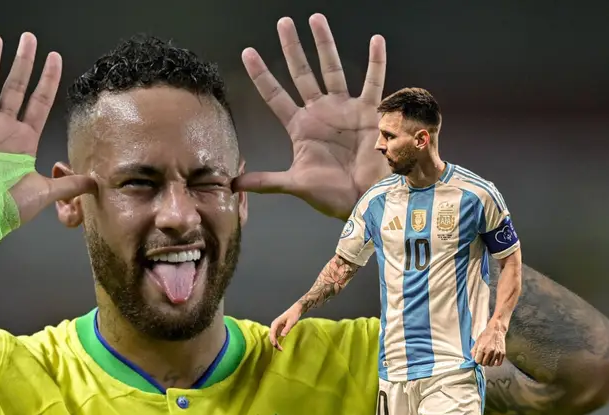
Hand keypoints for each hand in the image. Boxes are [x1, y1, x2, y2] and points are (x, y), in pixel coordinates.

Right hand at [0, 33, 94, 223]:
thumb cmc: (8, 207)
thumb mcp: (47, 192)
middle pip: (16, 87)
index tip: (54, 58)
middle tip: (29, 39)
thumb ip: (71, 184)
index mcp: (23, 139)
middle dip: (23, 62)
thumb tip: (96, 183)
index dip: (48, 79)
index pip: (40, 101)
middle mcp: (3, 128)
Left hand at [234, 14, 389, 220]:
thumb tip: (232, 184)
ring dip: (325, 44)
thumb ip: (267, 181)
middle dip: (291, 48)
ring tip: (316, 18)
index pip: (275, 96)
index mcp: (301, 127)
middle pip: (301, 73)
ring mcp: (345, 110)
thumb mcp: (296, 184)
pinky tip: (376, 40)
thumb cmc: (333, 196)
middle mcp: (321, 113)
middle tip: (283, 23)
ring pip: (333, 69)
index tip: (248, 52)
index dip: (262, 75)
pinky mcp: (369, 113)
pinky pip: (373, 83)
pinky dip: (376, 62)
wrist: (367, 201)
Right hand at [268, 303, 303, 350]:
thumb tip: (282, 336)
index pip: (272, 333)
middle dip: (274, 343)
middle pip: (271, 336)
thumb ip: (286, 329)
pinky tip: (281, 345)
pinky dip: (277, 341)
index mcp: (275, 323)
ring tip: (281, 349)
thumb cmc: (293, 315)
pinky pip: (276, 336)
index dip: (273, 340)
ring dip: (276, 343)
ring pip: (273, 337)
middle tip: (280, 349)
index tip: (275, 345)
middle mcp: (274, 326)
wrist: (295, 311)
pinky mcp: (278, 329)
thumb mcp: (291, 322)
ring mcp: (276, 328)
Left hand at [472, 324, 507, 365]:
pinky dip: (495, 363)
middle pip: (484, 364)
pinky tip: (494, 359)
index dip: (477, 360)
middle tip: (483, 358)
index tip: (478, 358)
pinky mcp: (502, 353)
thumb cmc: (486, 335)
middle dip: (482, 362)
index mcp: (482, 348)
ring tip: (488, 358)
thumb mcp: (477, 341)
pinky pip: (499, 363)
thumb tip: (473, 358)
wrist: (496, 330)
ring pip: (491, 364)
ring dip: (489, 362)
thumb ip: (474, 350)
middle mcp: (490, 351)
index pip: (478, 361)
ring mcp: (497, 353)